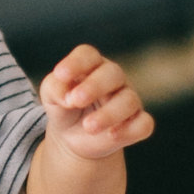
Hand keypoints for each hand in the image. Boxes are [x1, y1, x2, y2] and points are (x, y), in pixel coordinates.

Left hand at [39, 45, 153, 159]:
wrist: (72, 138)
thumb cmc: (63, 108)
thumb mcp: (50, 96)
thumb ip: (54, 88)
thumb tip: (68, 97)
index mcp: (91, 66)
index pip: (88, 55)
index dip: (76, 63)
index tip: (60, 75)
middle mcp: (114, 79)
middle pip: (113, 73)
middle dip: (94, 86)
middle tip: (75, 100)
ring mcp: (129, 100)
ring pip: (129, 100)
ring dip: (108, 114)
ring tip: (88, 126)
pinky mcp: (138, 123)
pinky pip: (143, 124)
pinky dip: (129, 130)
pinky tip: (112, 135)